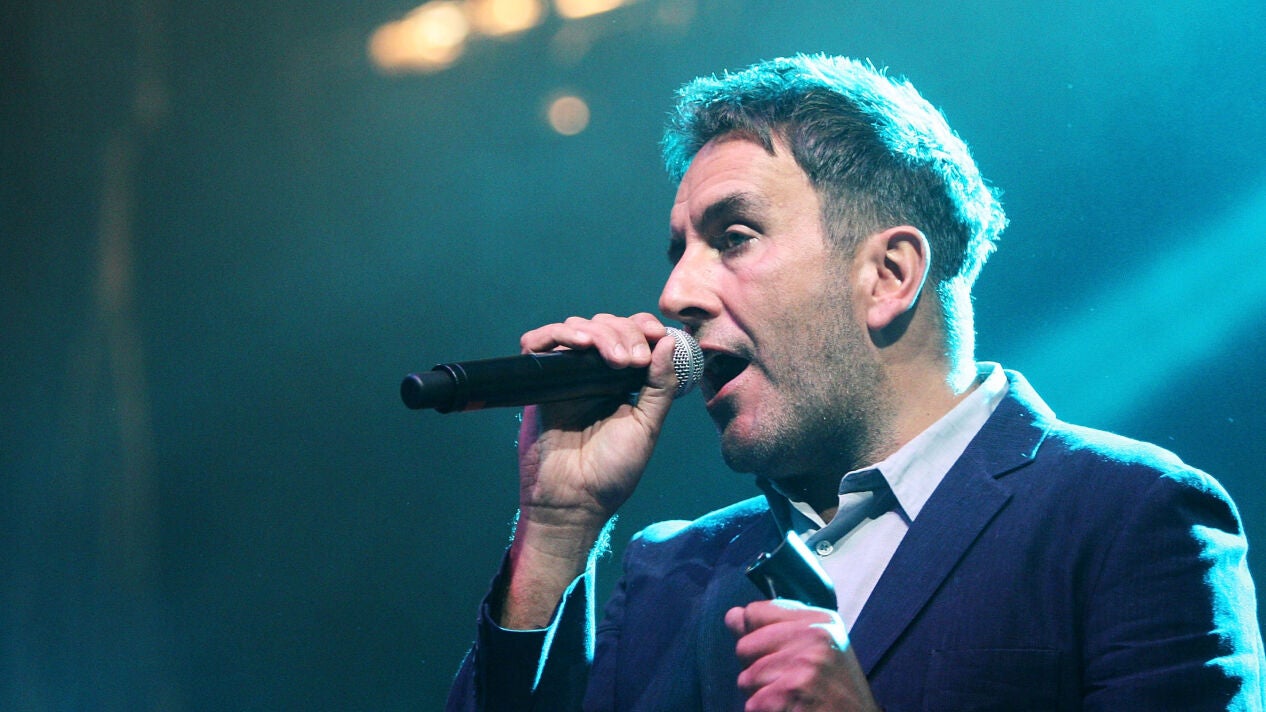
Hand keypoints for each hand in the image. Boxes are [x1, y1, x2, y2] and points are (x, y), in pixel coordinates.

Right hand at [515, 312, 679, 529]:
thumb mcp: (647, 426)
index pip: (632, 334)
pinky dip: (557, 334)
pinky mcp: (538, 381)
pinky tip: (580, 344)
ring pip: (577, 327)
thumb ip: (660, 385)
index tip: (657, 336)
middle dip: (626, 332)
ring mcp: (565, 375)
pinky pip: (538, 343)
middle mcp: (593, 372)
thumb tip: (667, 342)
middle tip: (634, 360)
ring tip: (615, 359)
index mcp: (622, 380)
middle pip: (606, 324)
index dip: (643, 326)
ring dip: (600, 333)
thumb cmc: (612, 471)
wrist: (573, 501)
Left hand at [725, 600, 880, 711]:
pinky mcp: (795, 691)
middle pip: (745, 646)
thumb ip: (771, 630)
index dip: (756, 638)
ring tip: (792, 700)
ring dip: (761, 696)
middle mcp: (814, 636)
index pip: (755, 612)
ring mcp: (805, 663)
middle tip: (789, 684)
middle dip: (757, 670)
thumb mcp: (814, 650)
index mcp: (819, 620)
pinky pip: (754, 704)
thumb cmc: (835, 691)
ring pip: (746, 678)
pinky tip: (792, 711)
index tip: (778, 655)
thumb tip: (732, 615)